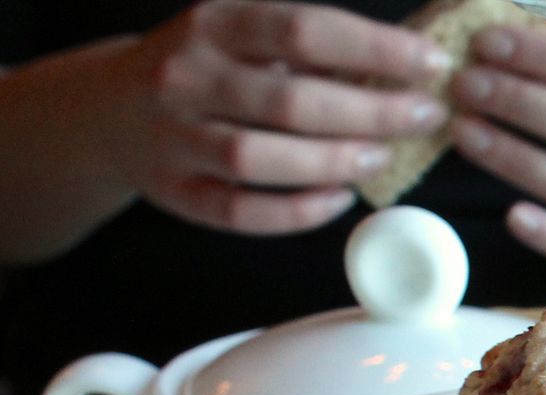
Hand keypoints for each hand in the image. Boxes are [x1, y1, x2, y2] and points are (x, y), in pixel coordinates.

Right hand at [108, 0, 450, 233]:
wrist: (108, 109)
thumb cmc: (208, 70)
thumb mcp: (246, 37)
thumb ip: (312, 50)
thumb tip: (409, 67)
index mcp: (213, 23)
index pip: (303, 29)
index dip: (374, 49)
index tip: (429, 63)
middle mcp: (186, 76)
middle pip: (288, 100)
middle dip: (369, 112)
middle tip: (422, 117)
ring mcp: (173, 136)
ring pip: (257, 158)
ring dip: (331, 162)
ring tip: (382, 158)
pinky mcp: (173, 192)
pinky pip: (239, 212)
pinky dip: (295, 212)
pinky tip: (338, 201)